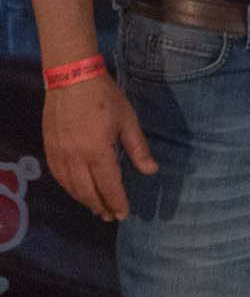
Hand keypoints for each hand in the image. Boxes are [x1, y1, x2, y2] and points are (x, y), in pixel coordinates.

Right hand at [42, 76, 157, 220]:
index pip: (109, 185)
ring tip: (97, 208)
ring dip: (84, 200)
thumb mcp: (128, 121)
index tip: (123, 214)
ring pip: (71, 187)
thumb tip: (151, 171)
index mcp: (97, 152)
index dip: (117, 201)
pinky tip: (77, 191)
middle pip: (88, 191)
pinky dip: (69, 188)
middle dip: (100, 206)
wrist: (72, 79)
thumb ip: (138, 148)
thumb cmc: (105, 98)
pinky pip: (59, 177)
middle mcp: (76, 158)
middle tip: (110, 216)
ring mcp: (59, 155)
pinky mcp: (49, 149)